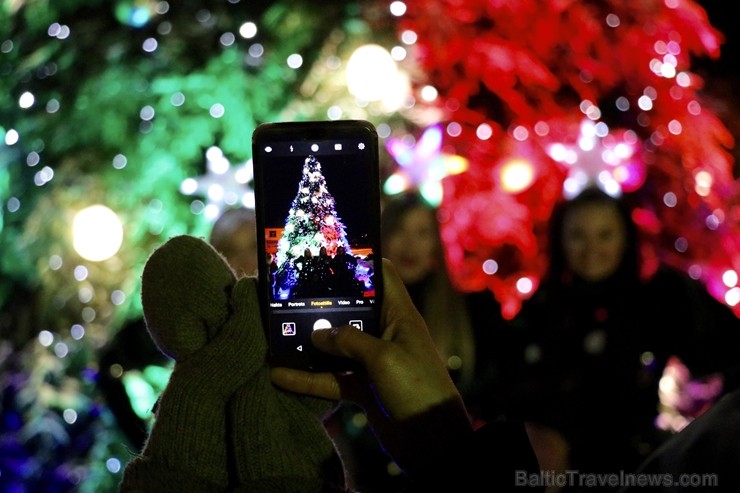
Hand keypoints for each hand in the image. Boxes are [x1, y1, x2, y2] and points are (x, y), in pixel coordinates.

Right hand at [270, 259, 470, 463]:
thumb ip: (349, 340)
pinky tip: (278, 374)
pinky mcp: (362, 388)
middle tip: (287, 294)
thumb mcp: (383, 357)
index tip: (328, 254)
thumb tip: (317, 333)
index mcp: (399, 316)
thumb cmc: (418, 388)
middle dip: (321, 304)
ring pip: (334, 346)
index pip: (382, 276)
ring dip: (308, 343)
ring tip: (276, 333)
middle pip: (350, 310)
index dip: (359, 262)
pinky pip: (329, 378)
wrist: (433, 443)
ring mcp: (371, 361)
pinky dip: (306, 378)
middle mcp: (385, 333)